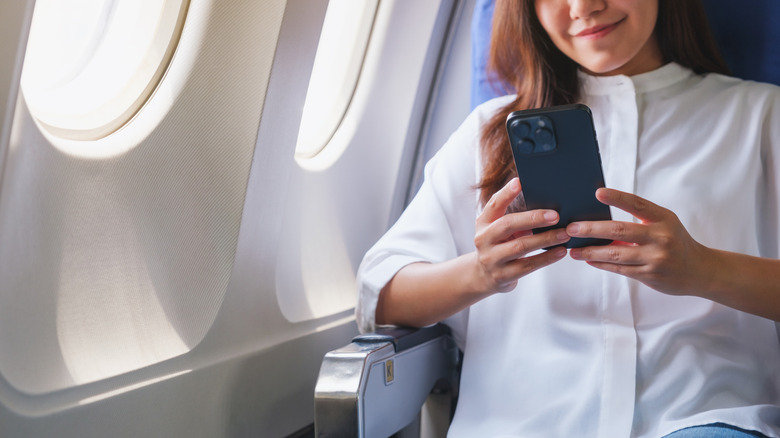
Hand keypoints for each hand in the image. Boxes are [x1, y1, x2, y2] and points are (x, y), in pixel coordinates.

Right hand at [473, 178, 569, 292]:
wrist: (483, 275)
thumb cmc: (498, 245)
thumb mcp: (497, 229)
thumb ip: (514, 217)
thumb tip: (547, 205)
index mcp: (484, 223)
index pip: (494, 204)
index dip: (506, 193)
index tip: (520, 182)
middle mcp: (483, 239)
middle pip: (508, 225)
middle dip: (533, 218)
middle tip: (556, 215)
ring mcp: (491, 259)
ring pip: (520, 247)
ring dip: (545, 239)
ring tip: (565, 234)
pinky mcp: (502, 276)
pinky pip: (528, 266)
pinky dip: (546, 258)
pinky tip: (561, 251)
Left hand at [566, 188, 711, 295]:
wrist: (699, 270)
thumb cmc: (675, 242)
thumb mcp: (664, 225)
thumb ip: (639, 221)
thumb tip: (600, 222)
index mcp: (664, 219)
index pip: (637, 204)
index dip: (617, 198)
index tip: (597, 193)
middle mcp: (661, 237)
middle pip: (619, 230)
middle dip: (592, 229)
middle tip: (571, 228)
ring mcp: (655, 258)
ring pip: (615, 254)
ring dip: (591, 251)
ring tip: (574, 249)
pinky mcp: (650, 275)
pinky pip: (619, 269)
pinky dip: (601, 263)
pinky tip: (588, 259)